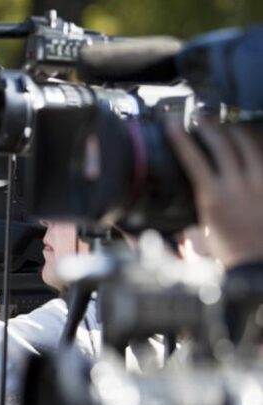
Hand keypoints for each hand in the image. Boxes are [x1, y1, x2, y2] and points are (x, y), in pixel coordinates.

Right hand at [167, 118, 262, 266]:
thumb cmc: (230, 254)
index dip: (180, 138)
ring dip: (233, 132)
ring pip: (247, 146)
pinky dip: (254, 147)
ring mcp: (258, 185)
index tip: (171, 123)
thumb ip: (189, 224)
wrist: (259, 265)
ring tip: (224, 125)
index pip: (193, 159)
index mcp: (213, 198)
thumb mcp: (201, 237)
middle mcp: (237, 187)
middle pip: (221, 145)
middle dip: (207, 127)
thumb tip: (177, 224)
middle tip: (198, 117)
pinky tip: (248, 143)